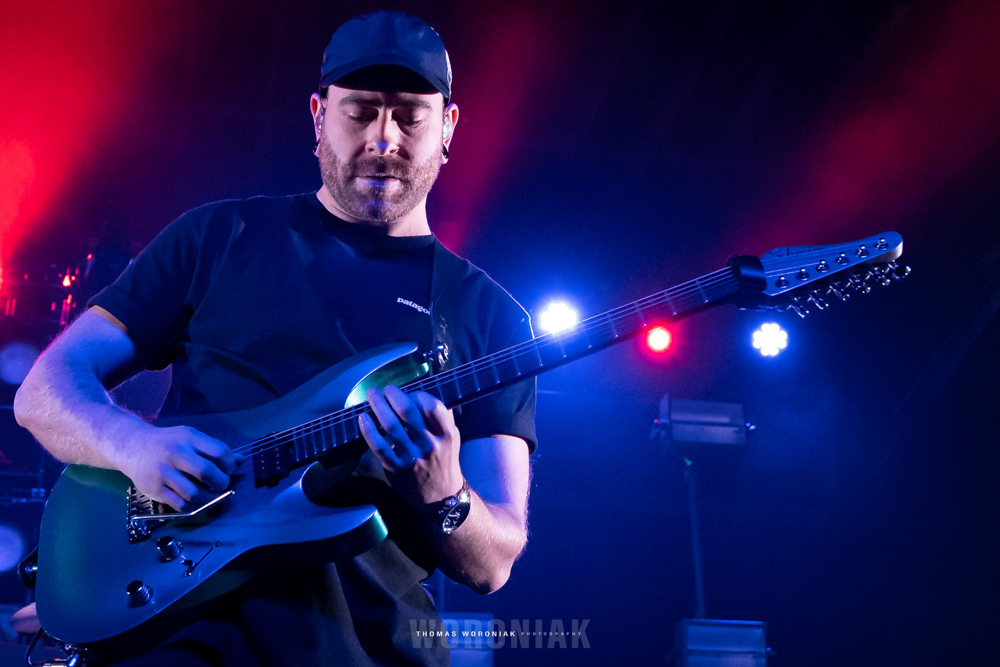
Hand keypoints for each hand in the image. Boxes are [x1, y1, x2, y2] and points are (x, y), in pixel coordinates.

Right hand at [114, 423, 242, 510]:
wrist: (133, 446)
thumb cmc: (168, 443)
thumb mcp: (191, 438)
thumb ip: (214, 449)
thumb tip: (241, 461)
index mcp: (188, 438)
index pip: (220, 452)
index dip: (230, 464)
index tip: (229, 469)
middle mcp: (175, 454)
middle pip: (207, 472)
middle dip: (221, 482)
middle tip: (221, 484)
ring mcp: (163, 473)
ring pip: (194, 493)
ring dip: (209, 497)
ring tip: (210, 494)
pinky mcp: (154, 489)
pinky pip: (180, 504)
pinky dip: (193, 506)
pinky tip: (196, 500)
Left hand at [358, 386, 464, 505]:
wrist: (440, 495)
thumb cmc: (444, 460)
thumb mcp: (452, 438)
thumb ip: (441, 417)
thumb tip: (422, 393)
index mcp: (445, 434)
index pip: (431, 406)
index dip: (417, 394)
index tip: (408, 392)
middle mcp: (429, 444)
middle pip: (408, 411)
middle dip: (394, 395)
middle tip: (386, 389)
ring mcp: (412, 457)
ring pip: (391, 426)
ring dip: (378, 406)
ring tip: (372, 395)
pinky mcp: (396, 468)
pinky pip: (378, 446)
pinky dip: (368, 430)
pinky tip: (363, 418)